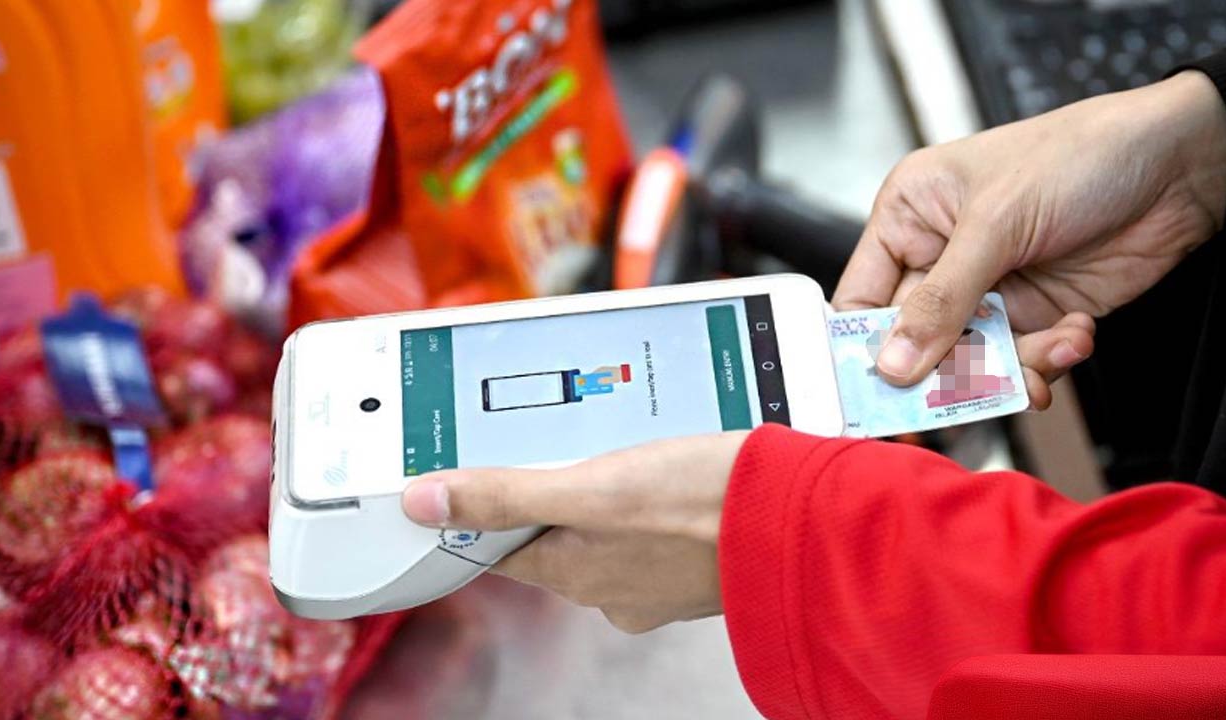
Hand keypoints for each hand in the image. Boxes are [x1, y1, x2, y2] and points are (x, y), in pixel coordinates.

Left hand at [401, 432, 747, 632]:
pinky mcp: (694, 564)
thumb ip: (506, 494)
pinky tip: (670, 468)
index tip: (477, 467)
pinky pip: (652, 526)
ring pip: (606, 525)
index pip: (500, 542)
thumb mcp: (590, 488)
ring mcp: (654, 580)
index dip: (483, 504)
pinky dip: (652, 497)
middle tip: (570, 438)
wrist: (801, 521)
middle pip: (554, 530)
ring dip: (607, 487)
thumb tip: (424, 501)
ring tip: (627, 446)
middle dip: (556, 483)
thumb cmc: (704, 506)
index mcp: (572, 573)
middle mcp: (608, 588)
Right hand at [834, 71, 1225, 394]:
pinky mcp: (1036, 315)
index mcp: (911, 216)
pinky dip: (1047, 361)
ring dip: (1008, 370)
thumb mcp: (997, 223)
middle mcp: (942, 256)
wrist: (1184, 163)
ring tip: (1044, 359)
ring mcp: (990, 290)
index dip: (863, 346)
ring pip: (970, 362)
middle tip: (961, 397)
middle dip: (942, 371)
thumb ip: (942, 300)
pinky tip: (1074, 335)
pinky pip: (1021, 362)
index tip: (873, 393)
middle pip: (914, 342)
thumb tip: (893, 365)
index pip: (862, 298)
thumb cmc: (1080, 154)